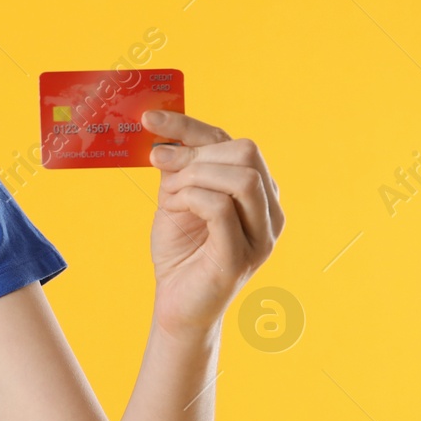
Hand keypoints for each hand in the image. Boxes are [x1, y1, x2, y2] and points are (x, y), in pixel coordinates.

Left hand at [141, 110, 284, 340]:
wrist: (176, 303)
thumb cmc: (180, 249)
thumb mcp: (177, 196)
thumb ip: (181, 166)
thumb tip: (163, 131)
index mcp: (260, 191)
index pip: (233, 141)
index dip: (189, 125)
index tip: (150, 118)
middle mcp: (270, 211)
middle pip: (245, 152)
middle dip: (195, 153)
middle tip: (159, 165)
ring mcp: (262, 235)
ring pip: (240, 177)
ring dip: (193, 177)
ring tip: (169, 196)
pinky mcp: (241, 256)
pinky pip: (221, 207)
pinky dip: (191, 198)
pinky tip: (174, 208)